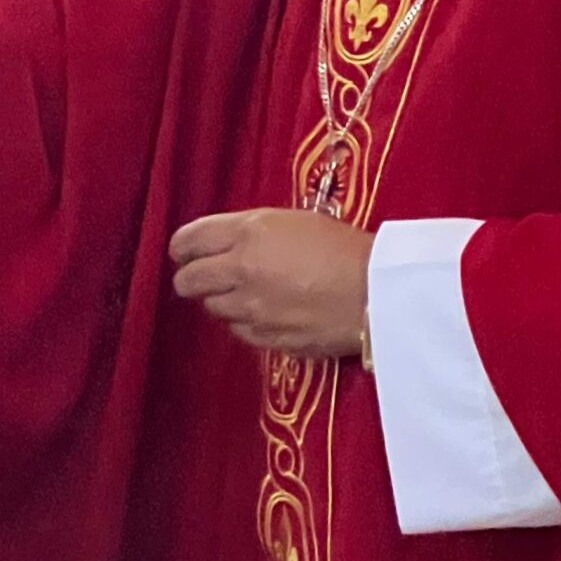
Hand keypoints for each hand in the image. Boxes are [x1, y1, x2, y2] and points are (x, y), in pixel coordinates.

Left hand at [168, 208, 370, 357]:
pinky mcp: (267, 338)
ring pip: (212, 308)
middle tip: (202, 276)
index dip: (182, 246)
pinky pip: (240, 331)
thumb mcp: (293, 222)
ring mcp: (251, 309)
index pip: (190, 240)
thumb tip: (226, 245)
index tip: (182, 251)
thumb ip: (252, 232)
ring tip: (243, 293)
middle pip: (189, 280)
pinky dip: (244, 322)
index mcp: (247, 233)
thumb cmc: (344, 247)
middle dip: (191, 277)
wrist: (378, 293)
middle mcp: (240, 271)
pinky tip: (263, 314)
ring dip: (221, 300)